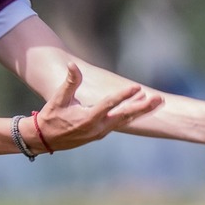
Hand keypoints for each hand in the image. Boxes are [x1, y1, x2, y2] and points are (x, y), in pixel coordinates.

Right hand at [31, 61, 163, 150]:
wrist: (45, 139)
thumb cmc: (51, 116)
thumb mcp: (58, 98)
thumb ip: (69, 82)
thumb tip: (72, 65)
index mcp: (87, 118)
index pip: (109, 105)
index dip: (123, 96)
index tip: (137, 87)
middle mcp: (97, 128)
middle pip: (125, 116)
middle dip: (143, 107)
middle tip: (158, 99)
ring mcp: (100, 132)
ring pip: (125, 121)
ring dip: (141, 111)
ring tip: (156, 101)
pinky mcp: (101, 133)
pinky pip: (120, 123)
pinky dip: (131, 115)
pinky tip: (141, 105)